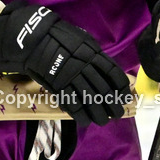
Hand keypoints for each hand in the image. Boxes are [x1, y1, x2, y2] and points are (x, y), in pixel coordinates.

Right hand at [0, 2, 130, 125]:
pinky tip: (86, 121)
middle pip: (104, 91)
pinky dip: (81, 116)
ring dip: (99, 114)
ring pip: (90, 101)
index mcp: (93, 54)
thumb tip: (106, 69)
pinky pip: (72, 105)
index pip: (113, 74)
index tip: (124, 97)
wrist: (35, 39)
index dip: (121, 88)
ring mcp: (71, 78)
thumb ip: (96, 54)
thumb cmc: (60, 38)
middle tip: (116, 114)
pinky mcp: (58, 87)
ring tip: (103, 121)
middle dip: (112, 106)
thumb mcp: (83, 40)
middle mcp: (85, 68)